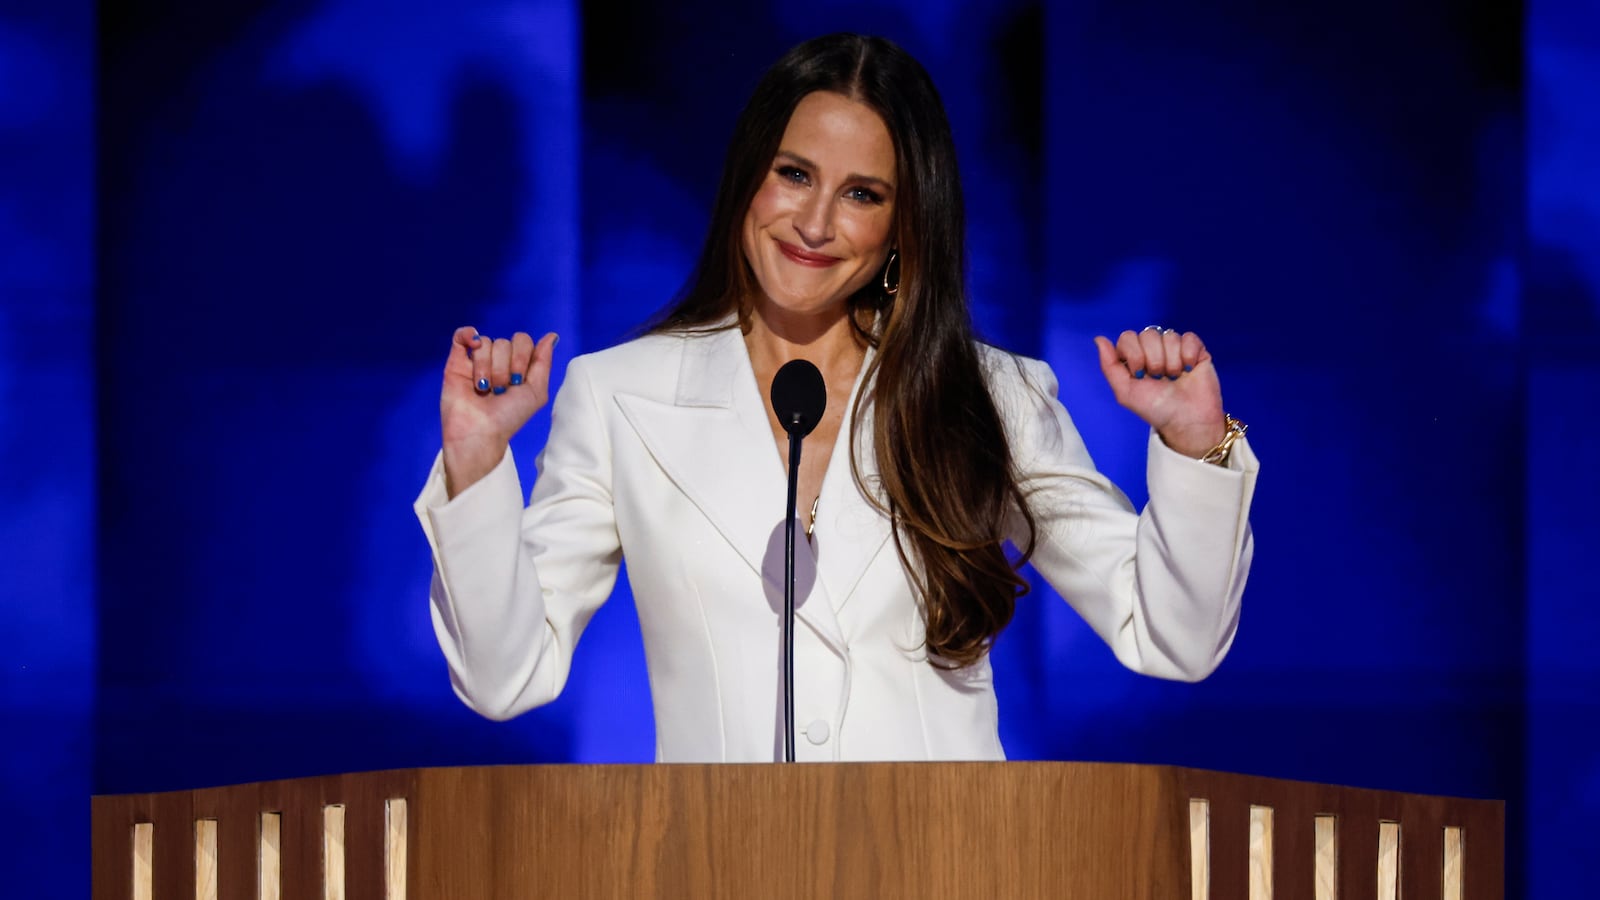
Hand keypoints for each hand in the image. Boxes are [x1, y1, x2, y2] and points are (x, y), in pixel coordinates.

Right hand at [440, 326, 558, 496]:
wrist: (479, 432)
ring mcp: (476, 361)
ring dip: (487, 367)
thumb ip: (543, 362)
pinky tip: (473, 345)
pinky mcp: (456, 362)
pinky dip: (468, 334)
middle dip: (504, 367)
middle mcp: (498, 362)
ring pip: (486, 343)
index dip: (522, 357)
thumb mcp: (536, 392)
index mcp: (517, 367)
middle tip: (499, 389)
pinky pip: (462, 335)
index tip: (518, 381)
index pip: (523, 341)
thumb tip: (552, 335)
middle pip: (505, 342)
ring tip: (483, 389)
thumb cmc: (509, 417)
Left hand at [1094, 328, 1226, 457]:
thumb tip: (1098, 339)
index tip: (1140, 375)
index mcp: (1135, 357)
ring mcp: (1175, 349)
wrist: (1186, 420)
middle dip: (1153, 360)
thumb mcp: (1125, 391)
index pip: (1128, 337)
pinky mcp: (1196, 350)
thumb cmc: (1155, 409)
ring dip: (1171, 361)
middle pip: (1148, 334)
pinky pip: (1189, 338)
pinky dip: (1188, 355)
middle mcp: (1154, 350)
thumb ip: (1109, 365)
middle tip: (1159, 378)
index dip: (1134, 354)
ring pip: (1169, 336)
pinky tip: (1188, 370)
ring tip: (1174, 378)